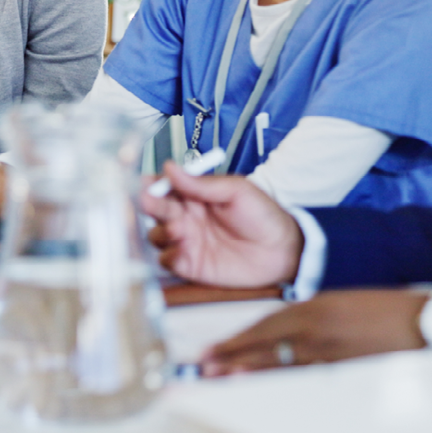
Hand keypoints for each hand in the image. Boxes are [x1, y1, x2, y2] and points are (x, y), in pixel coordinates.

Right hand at [140, 161, 302, 288]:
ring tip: (176, 229)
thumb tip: (171, 167)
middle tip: (151, 203)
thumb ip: (202, 184)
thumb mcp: (236, 191)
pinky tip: (181, 250)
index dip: (153, 185)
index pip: (165, 187)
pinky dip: (168, 255)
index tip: (148, 184)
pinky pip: (168, 261)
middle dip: (150, 205)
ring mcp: (187, 241)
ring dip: (160, 231)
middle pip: (155, 210)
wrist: (283, 250)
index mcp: (194, 195)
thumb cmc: (263, 215)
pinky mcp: (191, 265)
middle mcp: (185, 217)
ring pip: (156, 235)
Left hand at [200, 290, 430, 374]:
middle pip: (263, 347)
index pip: (263, 326)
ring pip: (279, 365)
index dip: (235, 340)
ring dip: (248, 373)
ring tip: (222, 380)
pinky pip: (304, 377)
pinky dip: (281, 382)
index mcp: (314, 308)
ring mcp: (329, 354)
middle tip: (203, 370)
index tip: (212, 350)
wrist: (426, 322)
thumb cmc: (387, 309)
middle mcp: (316, 331)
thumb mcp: (341, 302)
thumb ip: (310, 314)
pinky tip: (264, 388)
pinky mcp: (343, 372)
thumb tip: (285, 331)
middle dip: (231, 359)